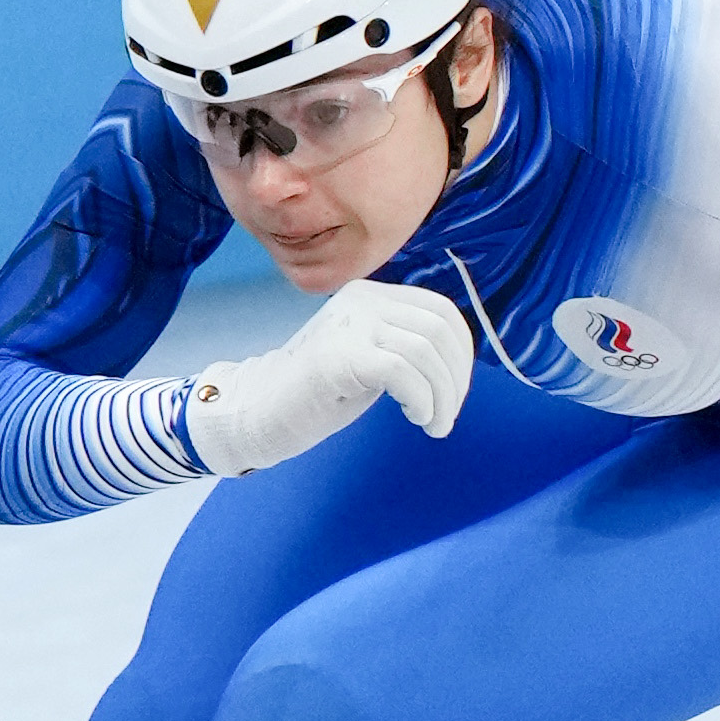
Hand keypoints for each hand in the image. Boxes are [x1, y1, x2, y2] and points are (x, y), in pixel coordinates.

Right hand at [184, 279, 473, 475]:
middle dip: (455, 379)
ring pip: (425, 352)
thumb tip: (457, 361)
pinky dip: (421, 400)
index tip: (453, 393)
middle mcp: (362, 300)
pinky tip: (415, 417)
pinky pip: (403, 372)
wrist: (258, 412)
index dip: (461, 354)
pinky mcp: (340, 356)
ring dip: (442, 397)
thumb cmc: (317, 394)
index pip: (440, 311)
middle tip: (445, 417)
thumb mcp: (371, 357)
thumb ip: (405, 346)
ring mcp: (350, 325)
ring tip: (434, 425)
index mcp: (371, 295)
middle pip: (439, 330)